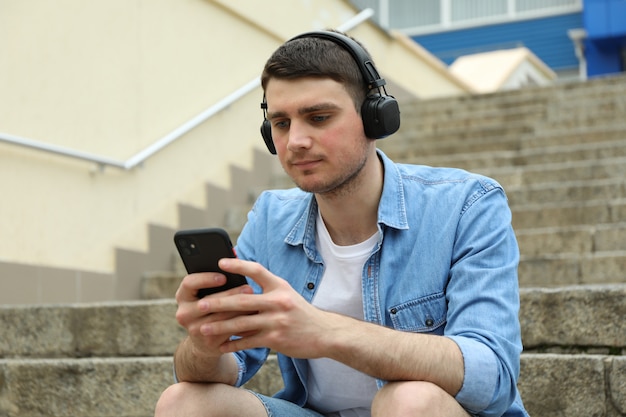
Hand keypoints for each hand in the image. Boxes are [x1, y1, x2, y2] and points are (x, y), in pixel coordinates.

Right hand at [175, 270, 253, 358]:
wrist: (204, 341)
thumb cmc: (210, 308)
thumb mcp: (205, 295)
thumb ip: (215, 283)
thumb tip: (236, 268)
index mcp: (182, 297)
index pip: (189, 283)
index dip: (206, 279)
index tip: (224, 277)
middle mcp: (184, 314)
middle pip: (207, 302)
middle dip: (230, 295)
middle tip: (249, 288)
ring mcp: (195, 330)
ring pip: (220, 318)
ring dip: (240, 309)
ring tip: (255, 301)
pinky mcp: (209, 343)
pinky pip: (228, 331)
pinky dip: (242, 322)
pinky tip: (254, 315)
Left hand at [201, 258, 340, 357]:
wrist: (324, 333)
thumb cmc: (300, 312)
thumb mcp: (287, 294)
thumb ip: (266, 289)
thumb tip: (239, 287)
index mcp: (279, 286)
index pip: (256, 270)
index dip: (238, 265)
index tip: (220, 262)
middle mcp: (278, 301)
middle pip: (242, 300)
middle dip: (219, 302)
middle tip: (201, 305)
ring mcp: (277, 320)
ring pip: (242, 323)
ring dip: (220, 327)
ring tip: (203, 329)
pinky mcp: (276, 338)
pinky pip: (249, 341)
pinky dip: (233, 344)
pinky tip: (220, 346)